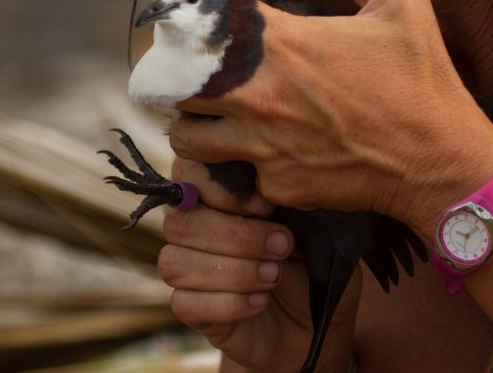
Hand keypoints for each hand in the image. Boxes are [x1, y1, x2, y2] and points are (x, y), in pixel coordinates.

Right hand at [160, 157, 359, 371]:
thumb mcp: (307, 226)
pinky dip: (229, 303)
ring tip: (274, 275)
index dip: (220, 188)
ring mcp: (185, 269)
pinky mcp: (190, 309)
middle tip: (282, 245)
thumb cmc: (308, 261)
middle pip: (180, 223)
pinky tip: (261, 301)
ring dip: (233, 271)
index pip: (187, 173)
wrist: (316, 320)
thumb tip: (270, 191)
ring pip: (176, 264)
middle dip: (237, 236)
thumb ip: (283, 202)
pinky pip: (184, 303)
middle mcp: (191, 226)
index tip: (266, 205)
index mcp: (214, 192)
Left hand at [172, 0, 492, 236]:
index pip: (202, 23)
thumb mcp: (403, 0)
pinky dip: (243, 164)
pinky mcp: (276, 184)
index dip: (190, 19)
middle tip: (193, 73)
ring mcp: (263, 145)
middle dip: (178, 77)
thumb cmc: (423, 80)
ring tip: (214, 117)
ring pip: (189, 136)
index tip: (192, 21)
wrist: (442, 163)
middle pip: (178, 85)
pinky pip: (238, 173)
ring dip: (196, 124)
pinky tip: (266, 153)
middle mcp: (259, 94)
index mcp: (282, 43)